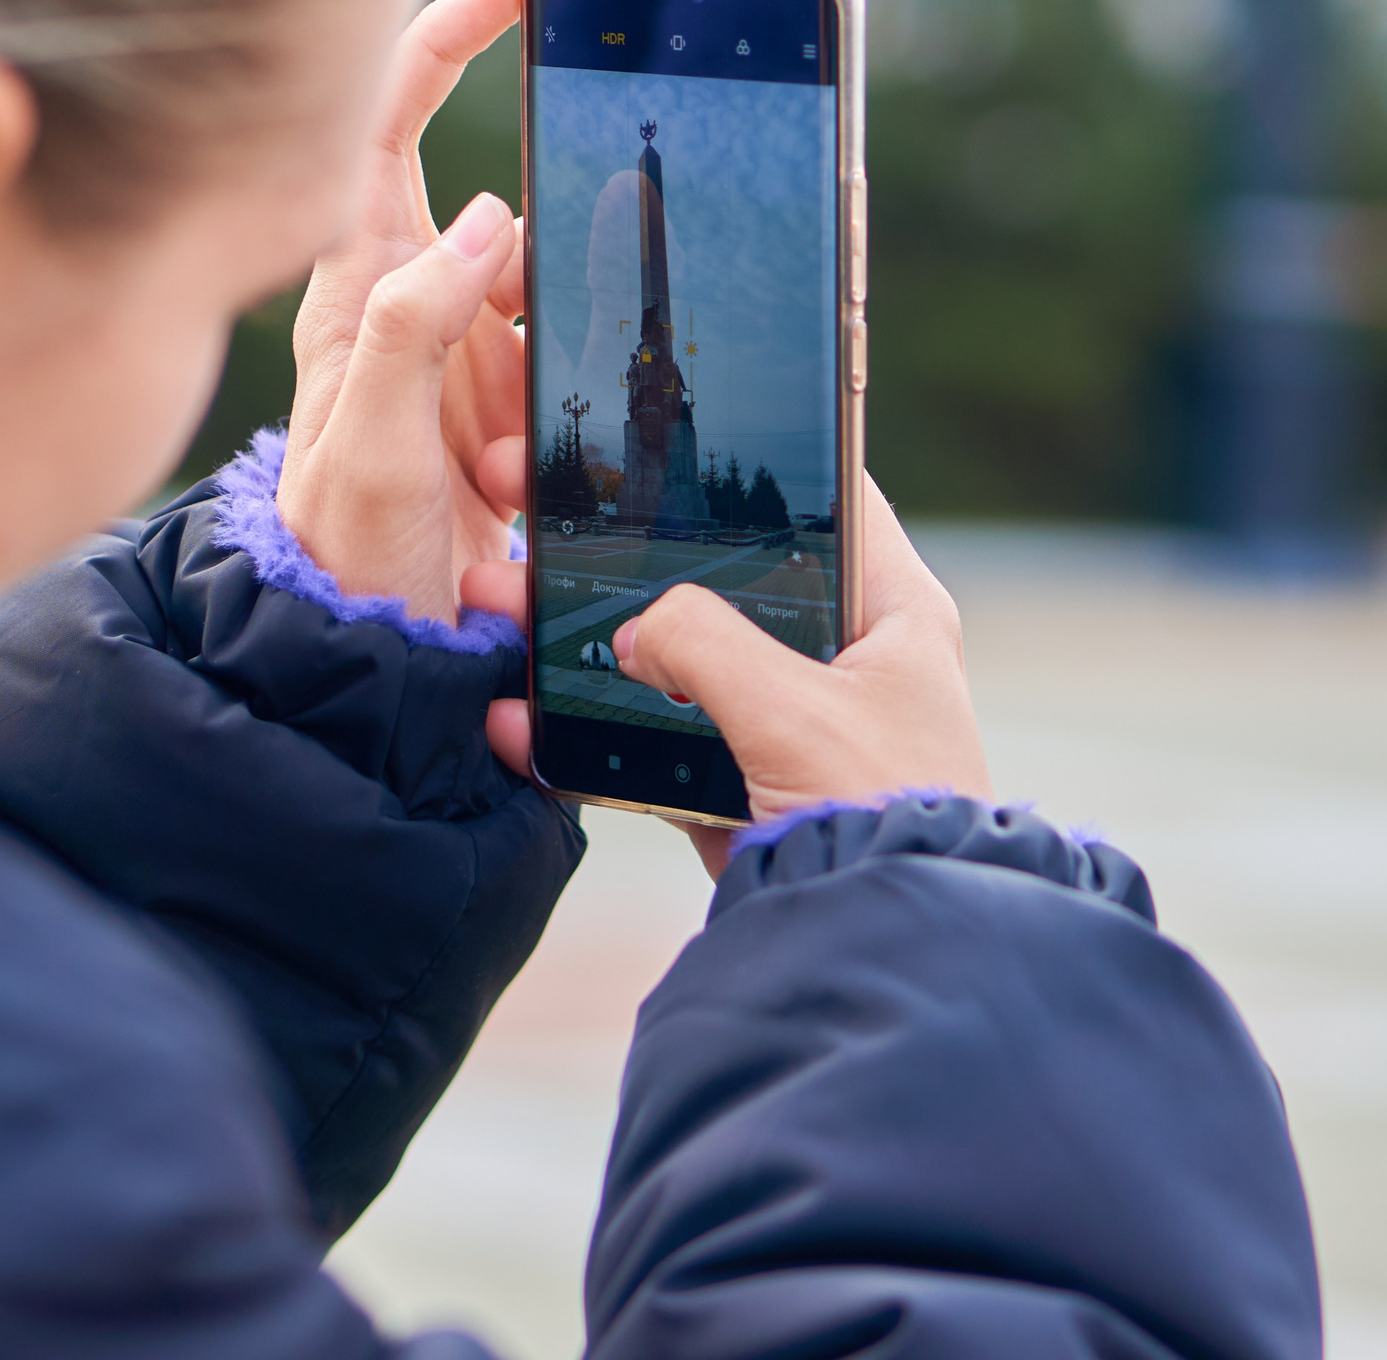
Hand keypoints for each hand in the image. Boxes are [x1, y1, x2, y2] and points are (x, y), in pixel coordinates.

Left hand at [278, 0, 529, 621]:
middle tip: (521, 389)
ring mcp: (457, 352)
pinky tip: (515, 506)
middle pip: (509, 217)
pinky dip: (566, 429)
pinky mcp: (498, 406)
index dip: (456, 29)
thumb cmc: (340, 552)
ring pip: (551, 304)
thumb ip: (418, 324)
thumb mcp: (374, 442)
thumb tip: (490, 215)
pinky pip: (566, 373)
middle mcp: (408, 297)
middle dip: (549, 282)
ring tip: (496, 486)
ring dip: (551, 385)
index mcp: (358, 277)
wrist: (355, 654)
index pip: (396, 112)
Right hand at [478, 477, 992, 875]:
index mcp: (893, 611)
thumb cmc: (880, 818)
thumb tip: (636, 628)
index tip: (650, 429)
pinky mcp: (740, 792)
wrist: (883, 957)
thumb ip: (702, 641)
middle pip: (716, 576)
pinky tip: (511, 718)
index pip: (823, 493)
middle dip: (612, 554)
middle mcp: (845, 659)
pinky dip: (582, 734)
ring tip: (493, 609)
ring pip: (670, 661)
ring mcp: (786, 727)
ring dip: (580, 642)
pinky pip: (650, 745)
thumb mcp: (792, 708)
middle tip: (526, 515)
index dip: (743, 453)